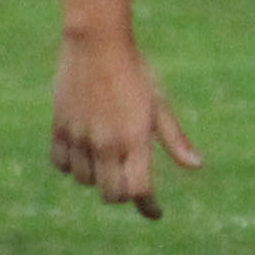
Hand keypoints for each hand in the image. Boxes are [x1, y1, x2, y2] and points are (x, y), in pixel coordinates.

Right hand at [52, 31, 201, 220]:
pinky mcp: (59, 127)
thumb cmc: (136, 71)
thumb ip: (174, 139)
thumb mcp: (159, 104)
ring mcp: (79, 136)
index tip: (155, 211)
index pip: (139, 190)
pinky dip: (72, 166)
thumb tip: (196, 166)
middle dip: (123, 194)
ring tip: (108, 161)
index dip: (148, 206)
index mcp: (135, 139)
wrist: (96, 43)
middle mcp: (106, 143)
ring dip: (97, 178)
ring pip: (84, 181)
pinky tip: (84, 154)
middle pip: (110, 194)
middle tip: (131, 185)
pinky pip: (61, 164)